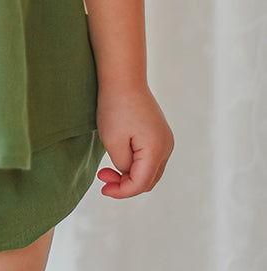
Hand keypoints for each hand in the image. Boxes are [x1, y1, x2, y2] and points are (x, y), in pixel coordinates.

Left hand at [96, 84, 173, 198]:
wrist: (124, 78)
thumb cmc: (116, 106)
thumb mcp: (113, 140)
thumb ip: (123, 165)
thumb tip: (128, 173)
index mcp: (156, 150)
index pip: (140, 183)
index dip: (121, 192)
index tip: (103, 189)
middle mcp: (167, 147)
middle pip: (148, 181)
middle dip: (125, 185)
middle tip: (103, 177)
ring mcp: (166, 140)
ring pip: (150, 171)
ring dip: (130, 176)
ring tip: (107, 170)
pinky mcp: (160, 134)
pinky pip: (150, 159)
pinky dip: (135, 165)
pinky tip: (119, 159)